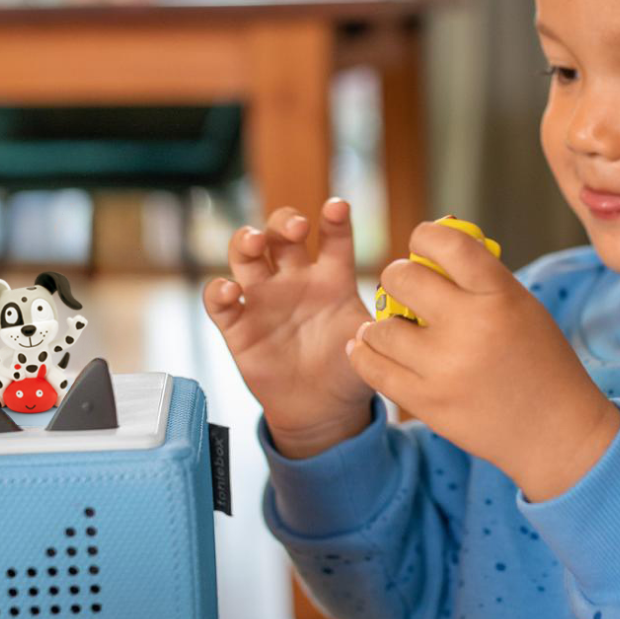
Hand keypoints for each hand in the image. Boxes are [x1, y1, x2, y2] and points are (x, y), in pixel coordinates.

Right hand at [203, 199, 374, 457]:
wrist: (322, 411)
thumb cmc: (348, 370)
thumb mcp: (368, 344)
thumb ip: (379, 326)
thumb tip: (398, 313)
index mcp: (331, 279)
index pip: (333, 238)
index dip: (334, 220)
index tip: (338, 207)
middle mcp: (295, 280)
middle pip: (280, 233)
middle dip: (284, 221)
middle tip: (297, 227)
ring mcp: (264, 299)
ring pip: (246, 255)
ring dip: (245, 241)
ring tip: (253, 241)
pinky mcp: (239, 326)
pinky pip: (221, 302)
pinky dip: (220, 291)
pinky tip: (232, 290)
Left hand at [347, 220, 619, 501]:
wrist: (555, 432)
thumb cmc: (539, 361)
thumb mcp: (522, 307)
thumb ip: (479, 278)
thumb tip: (428, 248)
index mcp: (499, 295)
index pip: (447, 243)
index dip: (425, 235)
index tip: (421, 243)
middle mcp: (469, 326)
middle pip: (402, 278)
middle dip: (397, 277)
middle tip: (403, 287)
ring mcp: (444, 367)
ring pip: (379, 328)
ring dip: (379, 324)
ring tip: (390, 327)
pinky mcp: (426, 402)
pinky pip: (372, 369)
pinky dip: (364, 353)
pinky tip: (367, 347)